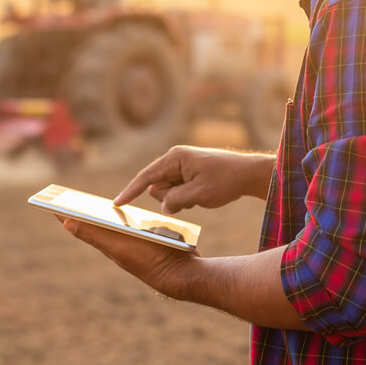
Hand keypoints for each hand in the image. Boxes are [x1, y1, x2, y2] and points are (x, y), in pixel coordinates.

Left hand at [57, 216, 199, 299]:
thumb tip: (66, 222)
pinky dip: (126, 219)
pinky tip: (127, 213)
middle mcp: (117, 245)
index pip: (81, 226)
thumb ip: (94, 233)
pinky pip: (133, 227)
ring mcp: (133, 245)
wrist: (182, 274)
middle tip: (67, 198)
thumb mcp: (119, 245)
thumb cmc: (149, 258)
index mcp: (107, 244)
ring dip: (102, 215)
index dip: (66, 214)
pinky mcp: (149, 242)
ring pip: (114, 226)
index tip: (49, 203)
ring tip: (88, 204)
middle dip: (81, 212)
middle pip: (95, 225)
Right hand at [113, 145, 271, 213]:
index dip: (130, 191)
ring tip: (200, 195)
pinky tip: (202, 195)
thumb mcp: (200, 193)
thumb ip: (177, 200)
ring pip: (166, 192)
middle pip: (156, 187)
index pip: (146, 177)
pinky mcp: (187, 175)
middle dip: (170, 198)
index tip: (117, 204)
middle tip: (193, 197)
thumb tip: (163, 207)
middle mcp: (174, 160)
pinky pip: (176, 192)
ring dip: (179, 200)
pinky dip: (185, 198)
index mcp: (175, 158)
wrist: (248, 174)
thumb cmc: (226, 180)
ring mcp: (180, 167)